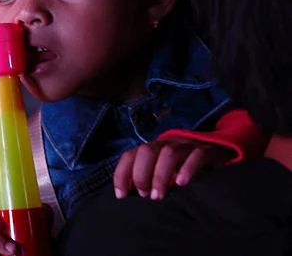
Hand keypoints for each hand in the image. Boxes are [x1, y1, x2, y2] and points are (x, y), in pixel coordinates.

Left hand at [114, 137, 234, 199]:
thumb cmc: (184, 170)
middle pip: (147, 151)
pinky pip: (197, 155)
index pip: (130, 155)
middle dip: (141, 174)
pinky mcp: (207, 151)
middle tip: (145, 195)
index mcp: (153, 149)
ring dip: (160, 175)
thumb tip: (128, 195)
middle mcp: (167, 144)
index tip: (121, 195)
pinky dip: (187, 169)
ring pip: (169, 153)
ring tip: (158, 196)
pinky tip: (182, 183)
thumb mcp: (163, 174)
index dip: (122, 174)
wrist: (219, 155)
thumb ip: (147, 180)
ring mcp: (187, 146)